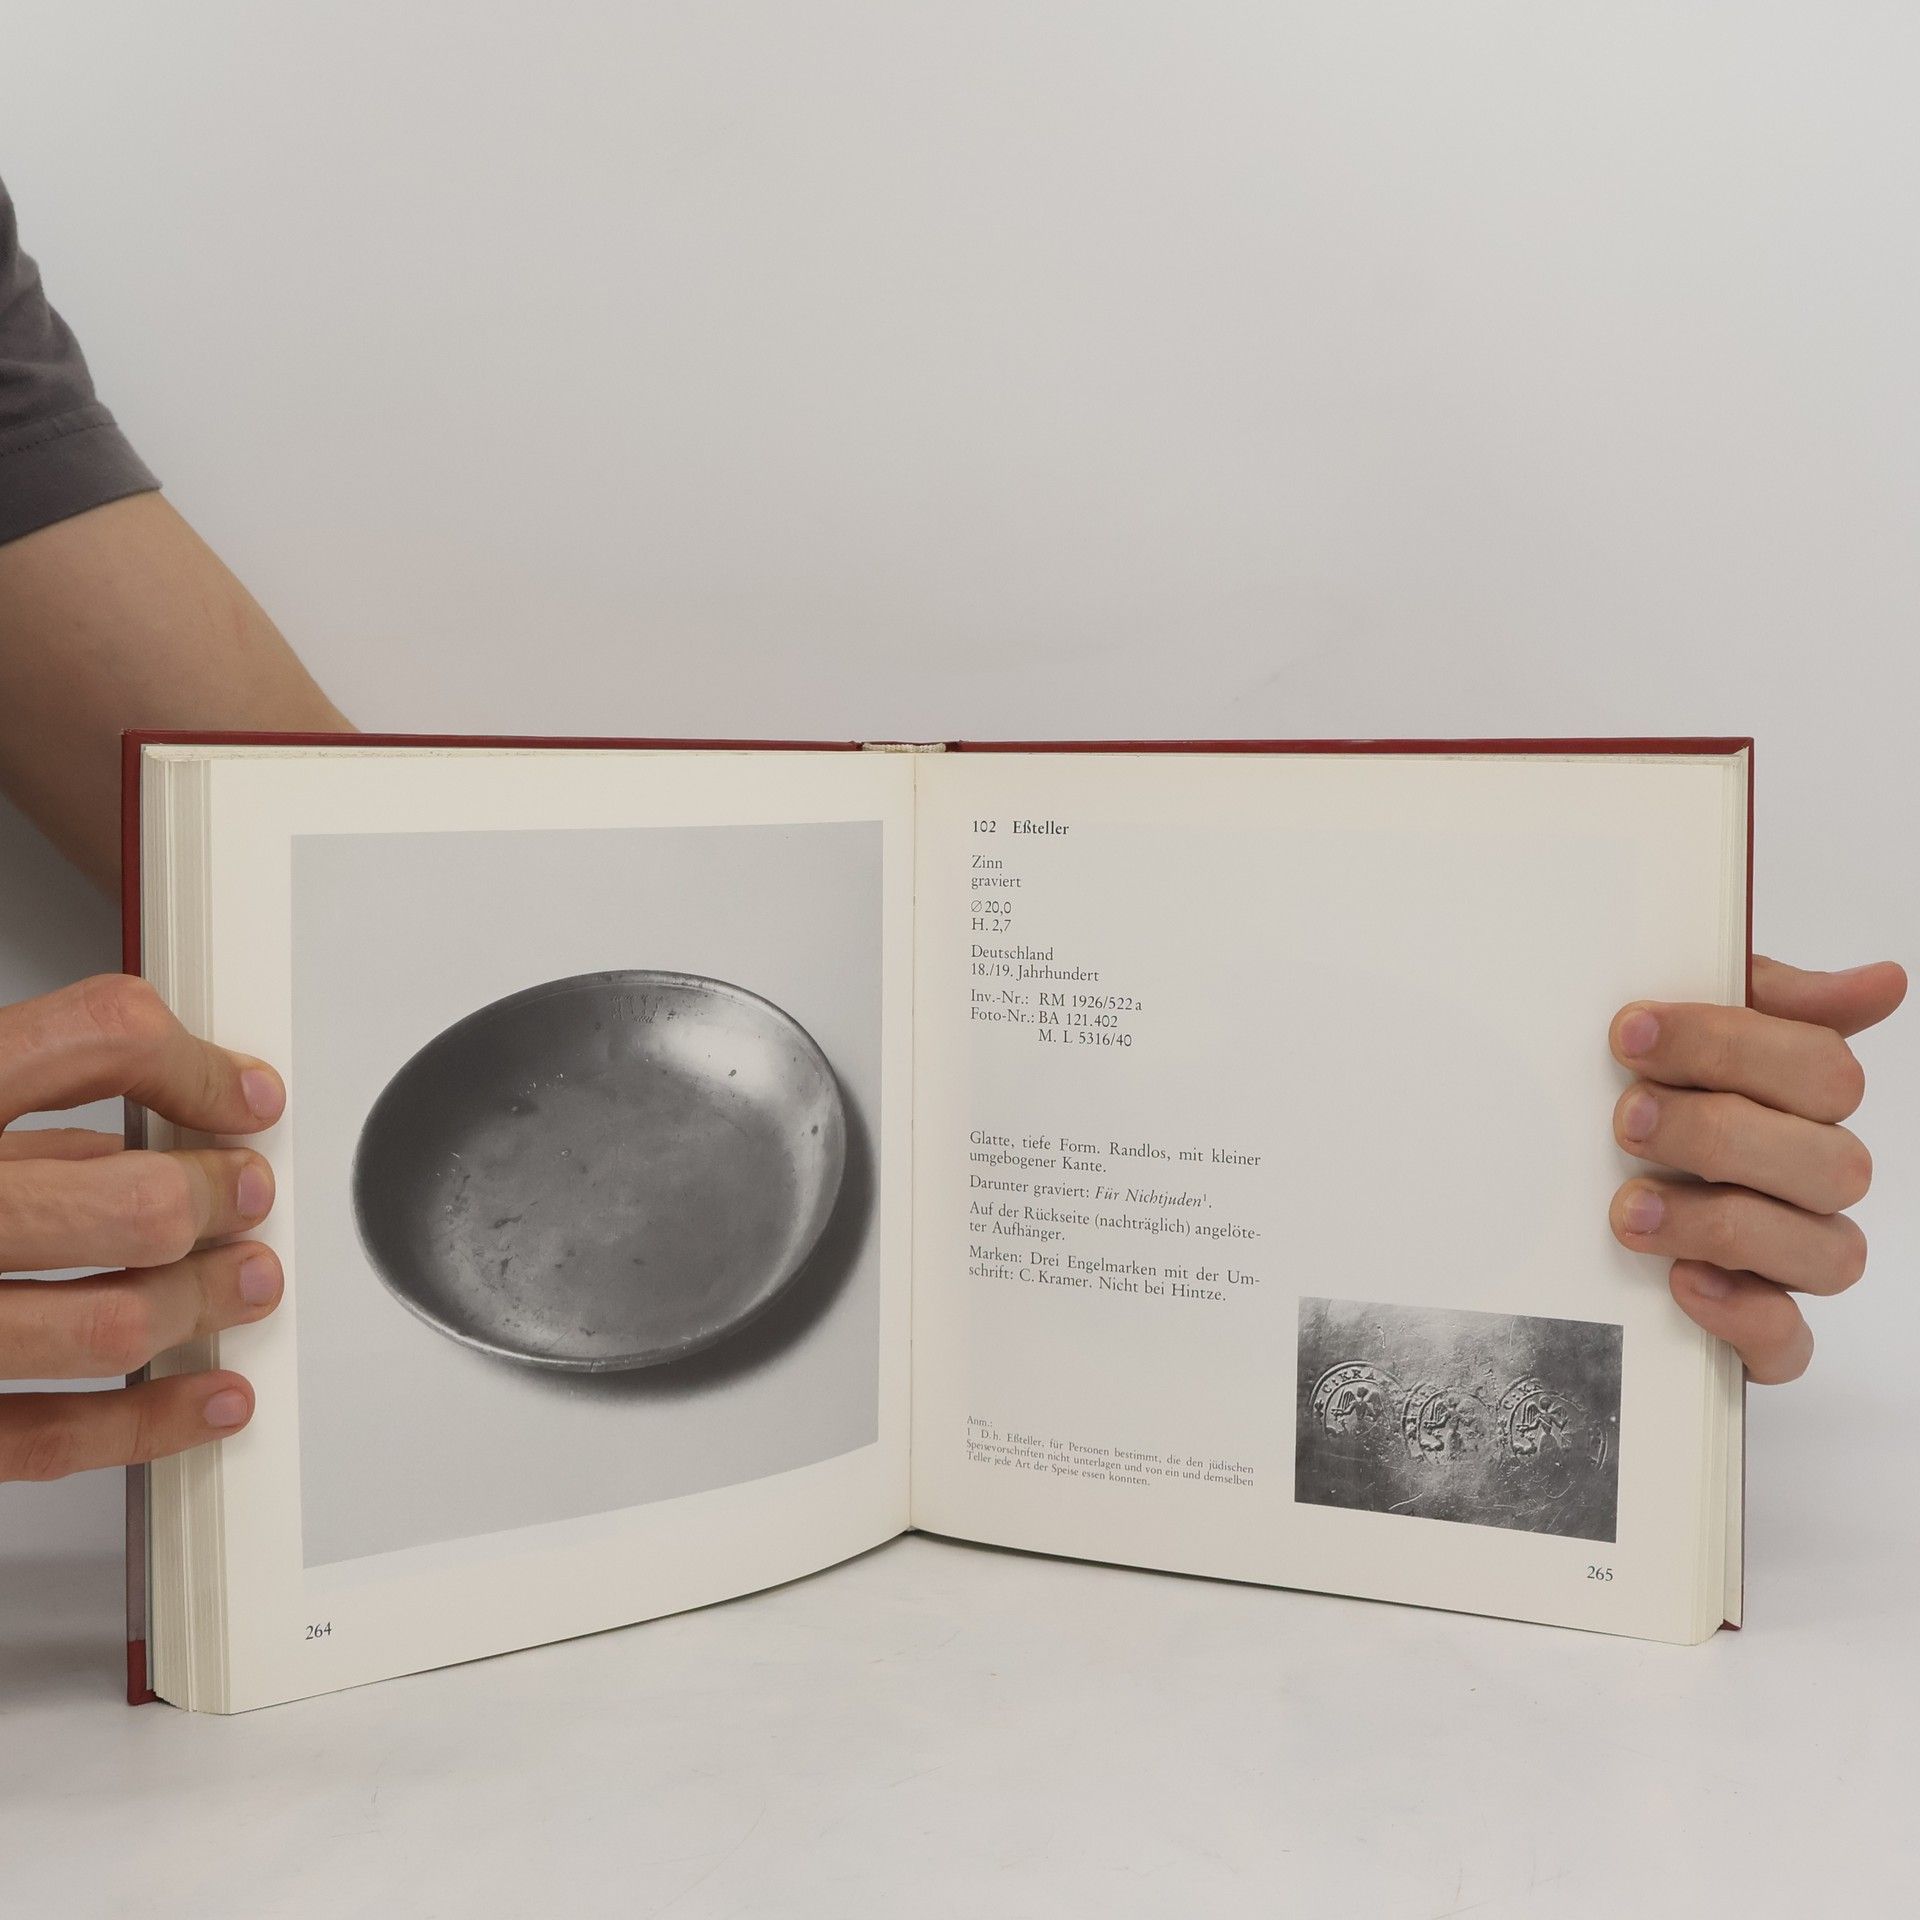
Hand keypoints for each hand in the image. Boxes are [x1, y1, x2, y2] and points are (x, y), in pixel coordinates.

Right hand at [0, 975, 284, 1479]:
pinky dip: (149, 1424)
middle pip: (132, 1201)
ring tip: (245, 1283)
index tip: (245, 1092)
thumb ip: (17, 1108)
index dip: (194, 1062)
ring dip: (204, 1304)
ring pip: (107, 1324)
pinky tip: (206, 1400)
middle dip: (216, 1198)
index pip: (95, 1038)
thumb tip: (143, 1134)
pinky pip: (43, 1439)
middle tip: (246, 1193)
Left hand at [1609, 955, 1906, 1382]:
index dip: (1730, 1046)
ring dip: (1723, 1224)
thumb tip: (1884, 981)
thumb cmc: (1638, 1095)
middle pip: (1830, 1163)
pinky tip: (1683, 1282)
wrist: (1560, 1203)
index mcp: (1801, 1103)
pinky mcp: (1756, 1333)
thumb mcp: (1680, 1033)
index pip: (1822, 1069)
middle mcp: (1810, 1182)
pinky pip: (1789, 1344)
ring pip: (1827, 1253)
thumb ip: (1761, 998)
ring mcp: (1789, 1262)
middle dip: (1719, 1134)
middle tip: (1626, 1119)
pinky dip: (1743, 1316)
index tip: (1631, 1032)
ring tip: (1630, 1206)